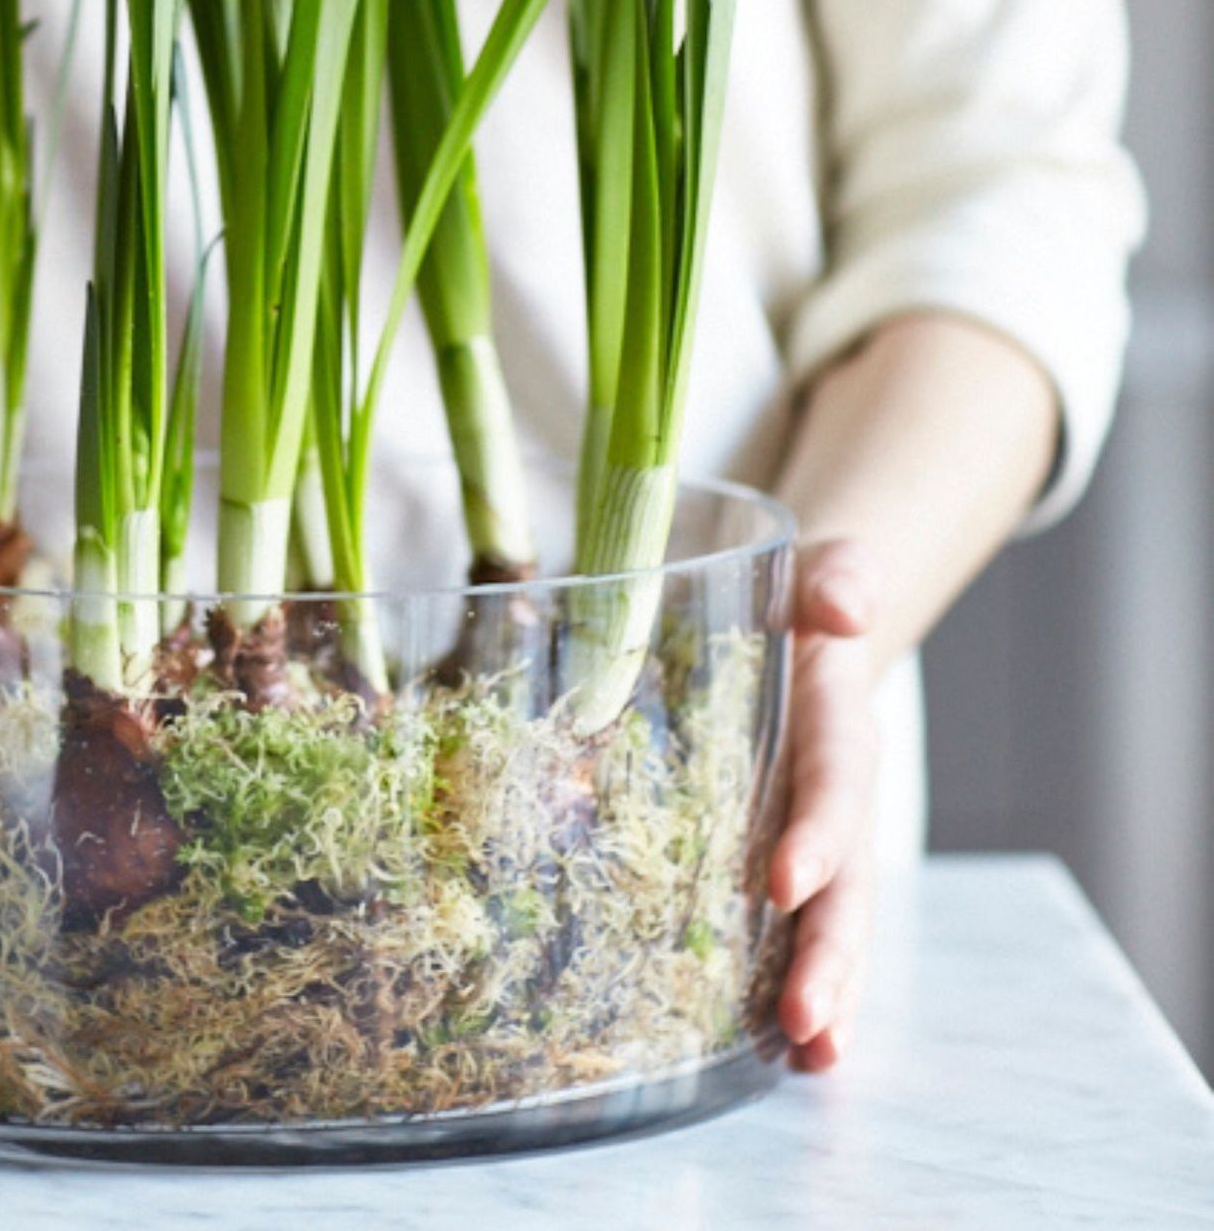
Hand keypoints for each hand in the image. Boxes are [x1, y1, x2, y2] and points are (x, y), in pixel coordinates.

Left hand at [770, 538, 879, 1072]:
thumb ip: (836, 576)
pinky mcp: (786, 864)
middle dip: (829, 953)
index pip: (832, 782)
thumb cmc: (795, 604)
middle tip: (806, 1018)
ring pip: (831, 923)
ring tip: (807, 1053)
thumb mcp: (814, 573)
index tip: (782, 882)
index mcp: (838, 727)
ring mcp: (818, 839)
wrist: (799, 629)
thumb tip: (845, 605)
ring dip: (823, 989)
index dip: (817, 833)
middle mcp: (838, 797)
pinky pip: (799, 930)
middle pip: (846, 883)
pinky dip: (804, 987)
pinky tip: (790, 1053)